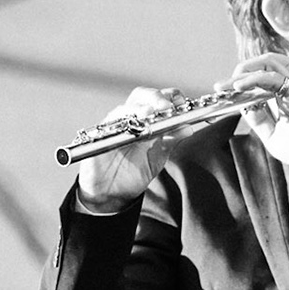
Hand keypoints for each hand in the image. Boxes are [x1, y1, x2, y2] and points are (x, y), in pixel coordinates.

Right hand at [75, 86, 207, 212]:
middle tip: (168, 106)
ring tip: (151, 113)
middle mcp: (129, 119)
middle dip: (156, 97)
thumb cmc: (133, 172)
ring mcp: (114, 126)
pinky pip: (110, 124)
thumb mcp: (158, 156)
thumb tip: (188, 128)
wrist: (112, 193)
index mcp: (145, 120)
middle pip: (141, 96)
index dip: (170, 97)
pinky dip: (123, 121)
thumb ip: (171, 140)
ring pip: (126, 107)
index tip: (183, 103)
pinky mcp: (100, 136)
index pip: (157, 100)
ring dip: (141, 108)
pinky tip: (135, 126)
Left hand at [219, 53, 288, 173]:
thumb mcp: (273, 137)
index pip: (260, 77)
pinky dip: (254, 79)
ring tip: (231, 82)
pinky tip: (240, 88)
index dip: (240, 81)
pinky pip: (274, 78)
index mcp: (284, 97)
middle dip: (239, 72)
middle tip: (221, 86)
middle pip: (263, 64)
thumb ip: (259, 122)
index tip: (222, 92)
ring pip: (270, 62)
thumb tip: (243, 107)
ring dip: (247, 68)